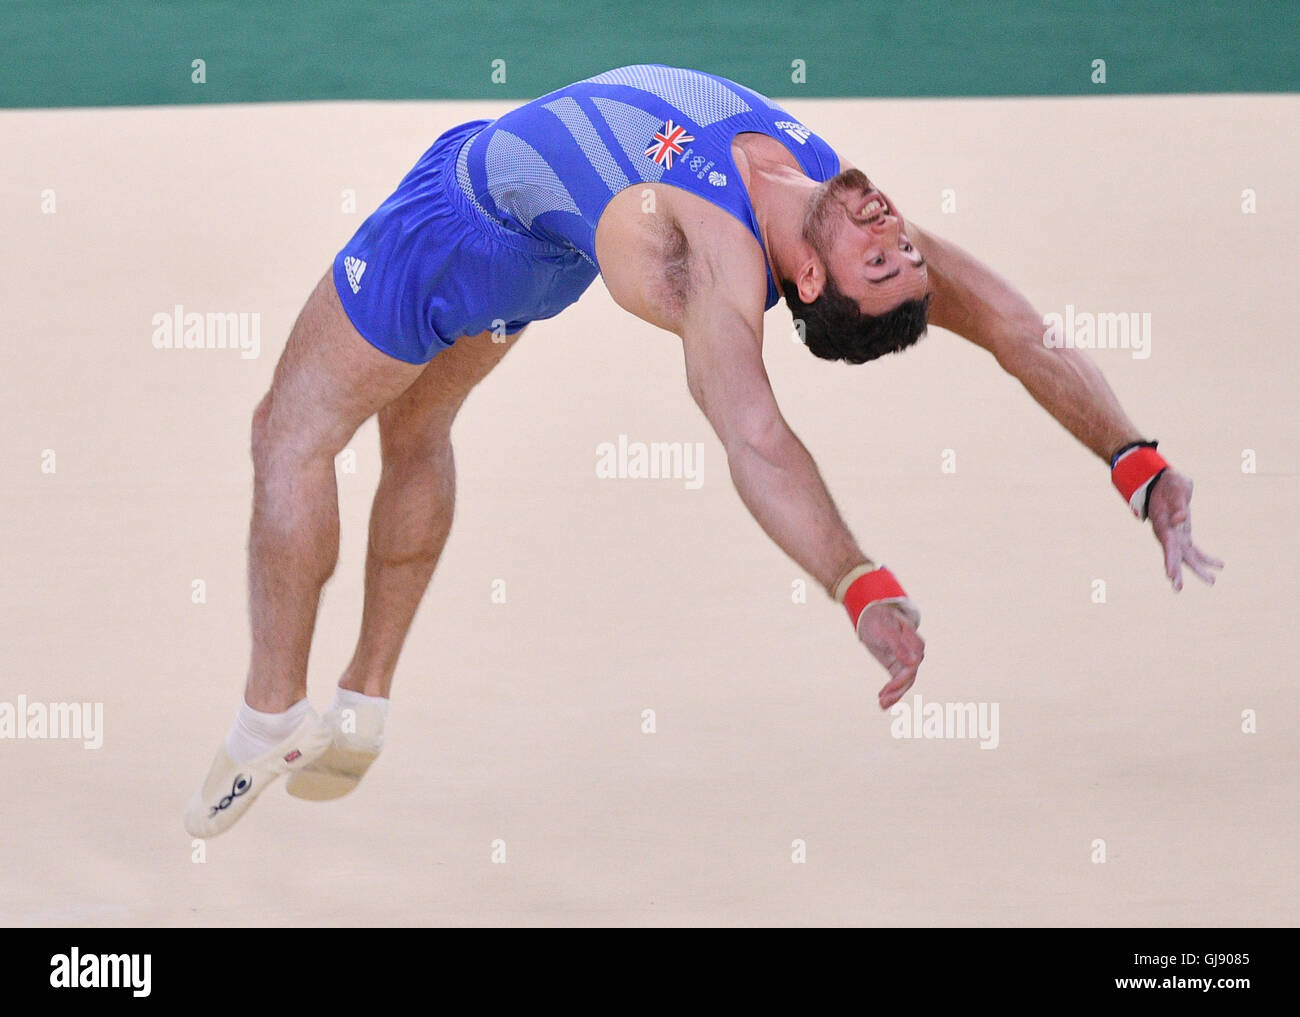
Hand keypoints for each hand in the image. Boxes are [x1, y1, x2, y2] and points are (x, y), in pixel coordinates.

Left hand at [857, 602, 924, 709]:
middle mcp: (914, 652)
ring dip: (895, 694)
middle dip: (898, 689)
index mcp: (913, 640)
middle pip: (910, 675)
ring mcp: (907, 660)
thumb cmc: (880, 617)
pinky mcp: (898, 666)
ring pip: (906, 681)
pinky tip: (883, 705)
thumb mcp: (885, 628)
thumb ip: (897, 644)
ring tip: (882, 704)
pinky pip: (899, 682)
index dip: (902, 677)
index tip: (888, 687)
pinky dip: (892, 693)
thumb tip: (912, 662)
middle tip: (883, 699)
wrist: (873, 614)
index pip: (913, 663)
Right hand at [1147, 468, 1223, 590]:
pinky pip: (1195, 550)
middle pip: (1173, 555)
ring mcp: (1176, 535)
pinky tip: (1220, 565)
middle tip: (1178, 588)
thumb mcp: (1175, 488)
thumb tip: (1181, 519)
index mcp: (1163, 523)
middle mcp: (1167, 533)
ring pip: (1185, 557)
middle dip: (1176, 572)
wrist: (1164, 482)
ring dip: (1197, 569)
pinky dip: (1206, 558)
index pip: (1166, 545)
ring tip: (1212, 582)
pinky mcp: (1184, 534)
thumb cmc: (1169, 483)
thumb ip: (1177, 503)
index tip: (1170, 575)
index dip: (1169, 560)